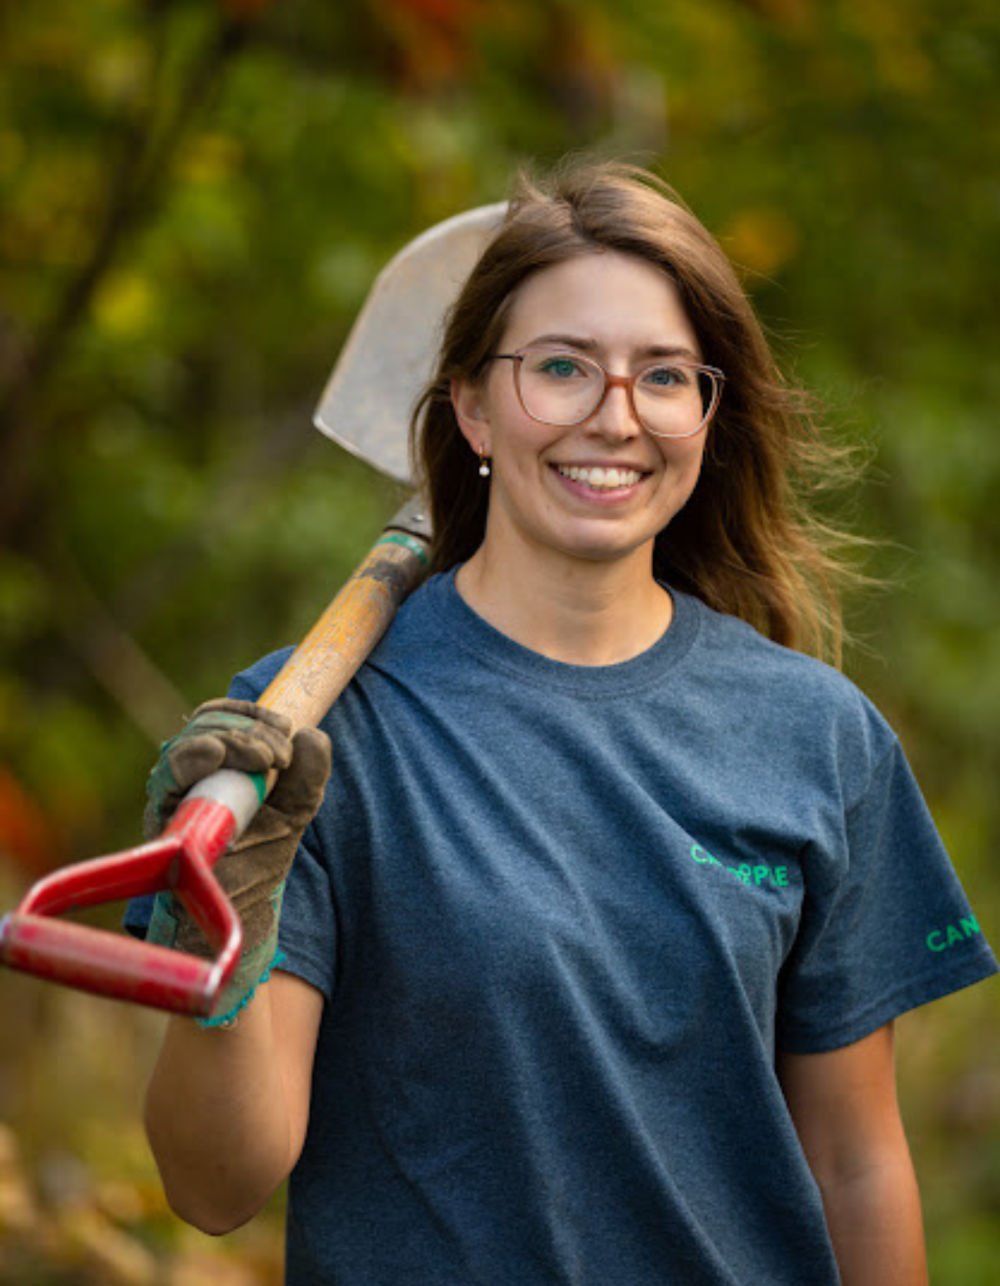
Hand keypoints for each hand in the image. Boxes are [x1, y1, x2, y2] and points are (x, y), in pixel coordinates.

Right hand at [144, 698, 330, 1022]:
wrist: (240, 910)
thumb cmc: (261, 857)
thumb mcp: (296, 810)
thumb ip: (309, 773)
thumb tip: (313, 734)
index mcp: (221, 762)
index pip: (225, 716)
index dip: (254, 713)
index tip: (285, 726)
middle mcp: (192, 772)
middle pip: (208, 722)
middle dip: (250, 729)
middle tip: (280, 752)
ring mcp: (174, 791)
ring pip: (190, 742)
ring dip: (232, 740)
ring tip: (265, 758)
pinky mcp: (163, 814)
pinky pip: (169, 775)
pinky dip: (192, 758)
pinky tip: (214, 754)